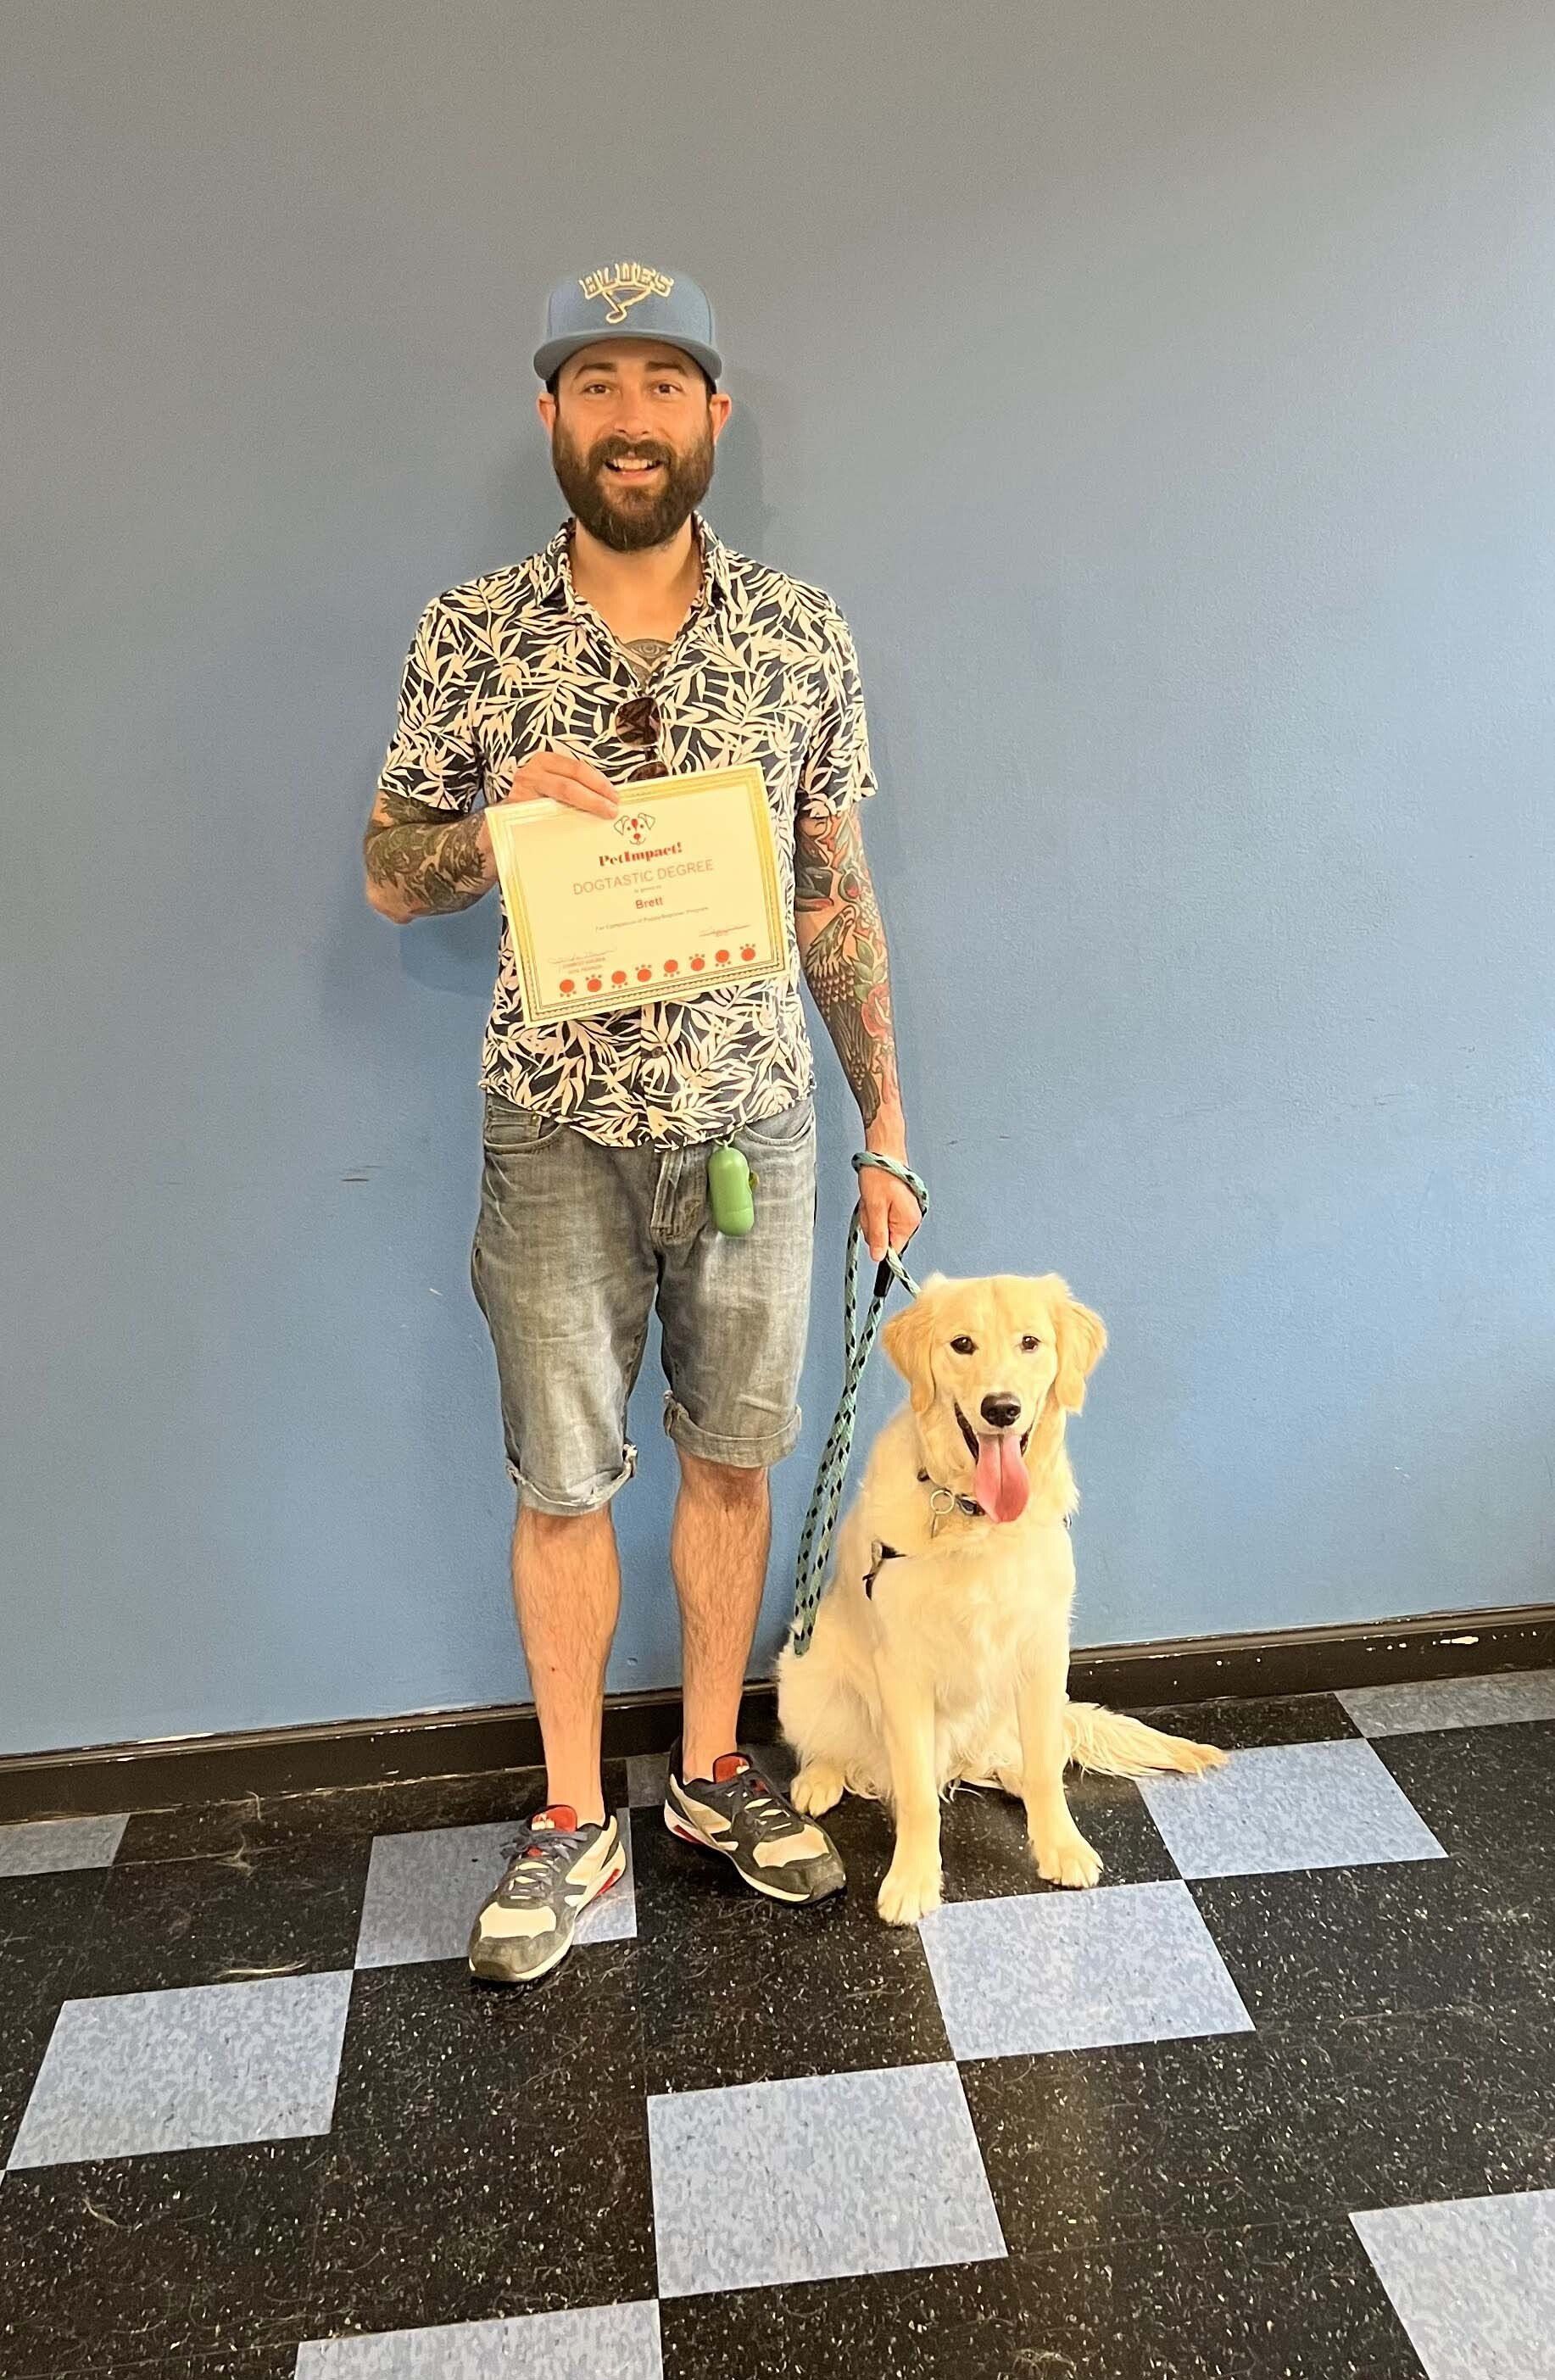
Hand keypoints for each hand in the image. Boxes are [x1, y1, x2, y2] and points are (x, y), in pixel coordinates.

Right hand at [481, 749, 620, 839]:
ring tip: (600, 819)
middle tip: (611, 811)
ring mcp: (521, 795)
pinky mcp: (515, 816)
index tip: (615, 796)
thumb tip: (608, 800)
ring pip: (556, 802)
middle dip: (594, 799)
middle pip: (568, 785)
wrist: (501, 827)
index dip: (598, 782)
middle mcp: (531, 775)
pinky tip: (577, 834)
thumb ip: (575, 791)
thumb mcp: (554, 790)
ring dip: (582, 811)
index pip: (576, 769)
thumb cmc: (536, 805)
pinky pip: (542, 821)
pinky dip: (562, 828)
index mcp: (545, 763)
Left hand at [858, 1134, 922, 1262]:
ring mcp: (904, 1212)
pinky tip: (873, 1196)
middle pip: (886, 1237)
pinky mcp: (898, 1206)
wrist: (883, 1151)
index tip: (871, 1226)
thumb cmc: (880, 1173)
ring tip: (871, 1198)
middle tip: (870, 1206)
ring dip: (871, 1214)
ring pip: (881, 1226)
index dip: (878, 1241)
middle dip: (872, 1224)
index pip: (893, 1248)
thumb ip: (877, 1234)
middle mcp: (910, 1219)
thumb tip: (879, 1257)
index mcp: (908, 1221)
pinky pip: (882, 1216)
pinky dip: (874, 1208)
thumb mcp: (874, 1207)